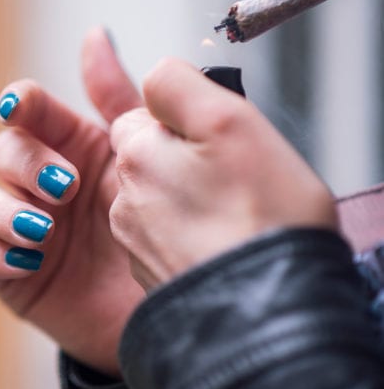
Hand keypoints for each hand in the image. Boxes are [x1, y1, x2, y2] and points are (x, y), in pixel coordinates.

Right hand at [0, 28, 144, 375]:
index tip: (19, 107)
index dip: (18, 104)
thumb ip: (115, 95)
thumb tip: (94, 35)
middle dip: (25, 164)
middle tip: (67, 186)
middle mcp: (39, 184)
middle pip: (1, 151)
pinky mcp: (13, 274)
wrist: (178, 302)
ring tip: (45, 230)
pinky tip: (30, 261)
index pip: (26, 110)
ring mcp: (21, 228)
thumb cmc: (162, 222)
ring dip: (4, 210)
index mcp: (68, 146)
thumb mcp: (142, 152)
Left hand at [109, 58, 337, 289]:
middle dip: (186, 160)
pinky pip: (170, 238)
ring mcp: (136, 241)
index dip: (183, 121)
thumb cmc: (260, 218)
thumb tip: (154, 77)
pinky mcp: (152, 275)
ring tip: (234, 214)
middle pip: (150, 157)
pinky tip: (224, 243)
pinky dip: (193, 236)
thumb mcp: (228, 121)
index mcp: (135, 155)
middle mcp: (123, 199)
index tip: (214, 138)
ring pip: (161, 197)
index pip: (142, 114)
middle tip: (233, 177)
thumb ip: (178, 86)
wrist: (265, 311)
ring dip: (191, 197)